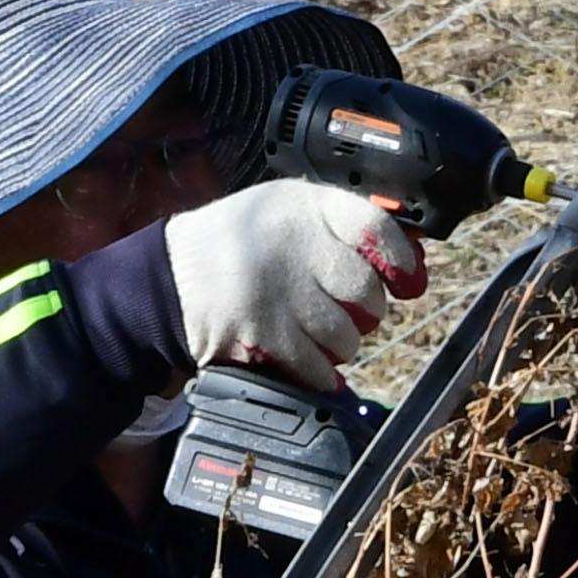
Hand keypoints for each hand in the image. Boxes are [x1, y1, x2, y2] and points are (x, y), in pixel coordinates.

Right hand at [165, 180, 426, 388]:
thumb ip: (339, 225)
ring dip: (341, 343)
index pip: (373, 227)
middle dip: (366, 310)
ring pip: (345, 335)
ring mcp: (276, 293)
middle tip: (349, 310)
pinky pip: (316, 366)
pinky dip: (319, 371)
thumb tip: (409, 259)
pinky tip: (307, 359)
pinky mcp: (261, 335)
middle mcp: (291, 245)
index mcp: (302, 206)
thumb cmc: (238, 244)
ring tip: (317, 331)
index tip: (408, 282)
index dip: (400, 260)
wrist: (168, 281)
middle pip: (365, 291)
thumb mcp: (284, 209)